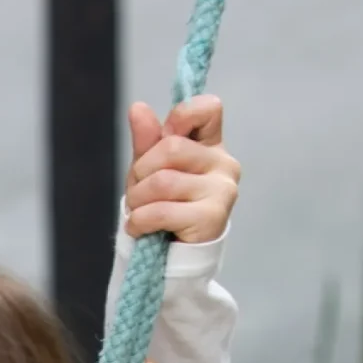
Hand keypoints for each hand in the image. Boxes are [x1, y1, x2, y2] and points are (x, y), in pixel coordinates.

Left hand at [124, 95, 239, 244]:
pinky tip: (139, 227)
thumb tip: (137, 108)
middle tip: (137, 192)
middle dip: (142, 171)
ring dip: (138, 200)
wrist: (172, 254)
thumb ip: (147, 140)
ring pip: (163, 182)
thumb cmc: (163, 205)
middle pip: (171, 148)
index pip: (208, 108)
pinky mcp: (213, 217)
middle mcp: (224, 163)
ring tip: (138, 212)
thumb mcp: (149, 169)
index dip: (179, 118)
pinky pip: (162, 210)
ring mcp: (223, 190)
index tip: (164, 139)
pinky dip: (140, 220)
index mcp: (211, 145)